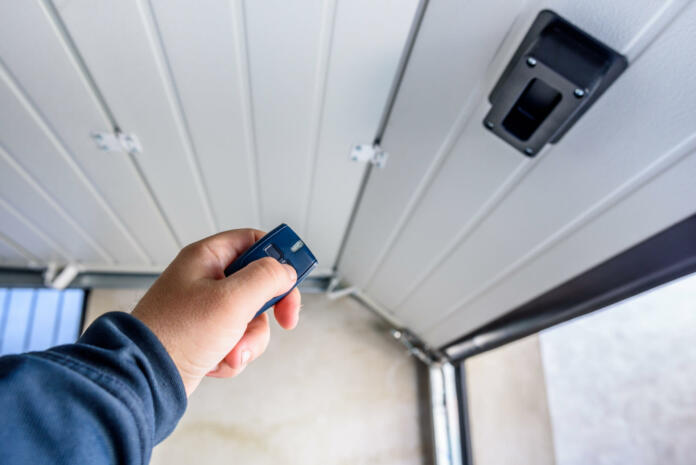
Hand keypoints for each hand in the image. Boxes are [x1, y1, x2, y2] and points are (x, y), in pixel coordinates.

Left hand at [132, 229, 300, 395]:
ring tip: (231, 351)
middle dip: (268, 310)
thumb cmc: (177, 334)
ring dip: (249, 339)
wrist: (145, 378)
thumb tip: (286, 271)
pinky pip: (238, 340)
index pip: (253, 241)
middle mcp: (206, 280)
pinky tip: (217, 361)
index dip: (278, 256)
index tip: (296, 275)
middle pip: (259, 284)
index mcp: (207, 258)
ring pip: (252, 317)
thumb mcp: (232, 299)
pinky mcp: (206, 336)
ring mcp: (206, 309)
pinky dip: (234, 354)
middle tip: (284, 319)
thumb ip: (266, 278)